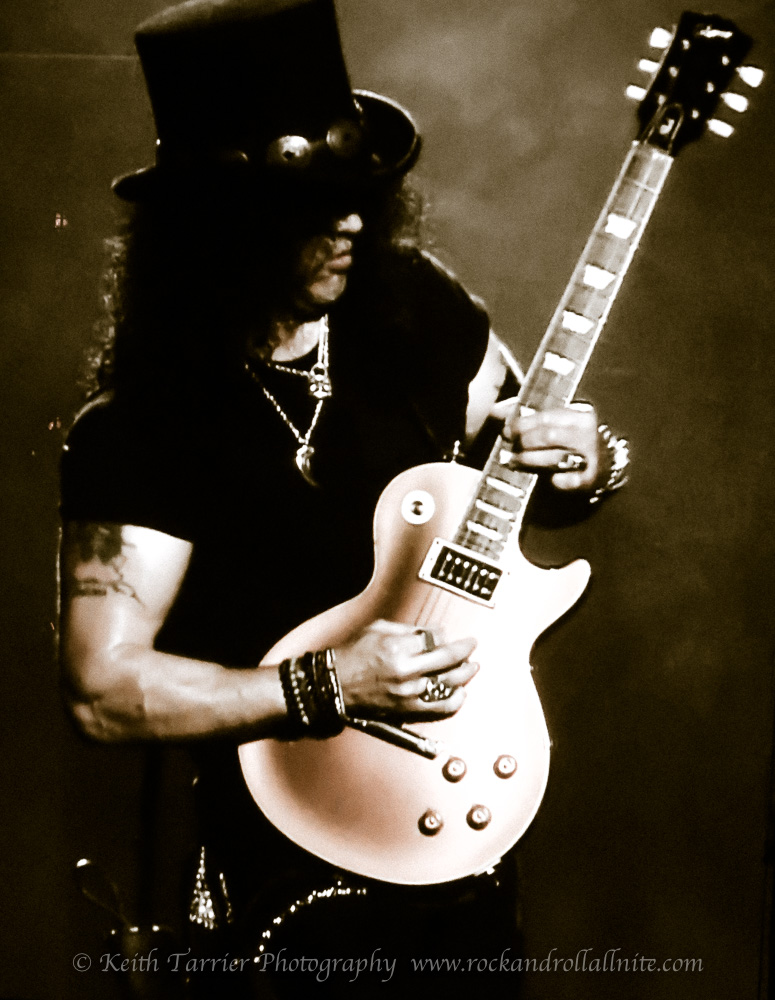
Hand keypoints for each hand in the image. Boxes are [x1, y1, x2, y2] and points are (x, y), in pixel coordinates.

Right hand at [334, 620, 477, 718]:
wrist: (335, 686)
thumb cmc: (353, 656)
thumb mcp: (378, 629)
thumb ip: (410, 631)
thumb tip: (437, 634)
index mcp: (398, 648)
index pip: (436, 641)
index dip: (449, 638)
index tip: (455, 638)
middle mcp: (405, 672)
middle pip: (448, 660)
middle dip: (465, 652)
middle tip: (471, 647)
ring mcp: (408, 694)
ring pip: (448, 684)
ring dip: (465, 674)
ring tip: (472, 667)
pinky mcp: (407, 711)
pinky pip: (440, 709)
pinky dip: (455, 701)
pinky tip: (461, 693)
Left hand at [493, 400, 604, 491]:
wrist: (609, 462)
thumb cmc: (575, 438)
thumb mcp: (559, 422)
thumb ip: (529, 416)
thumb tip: (495, 411)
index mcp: (580, 416)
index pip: (545, 418)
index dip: (522, 424)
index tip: (507, 431)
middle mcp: (588, 434)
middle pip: (548, 436)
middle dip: (524, 443)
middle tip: (511, 448)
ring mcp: (591, 457)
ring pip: (554, 458)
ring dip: (529, 461)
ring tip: (515, 462)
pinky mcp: (590, 479)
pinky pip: (567, 481)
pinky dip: (555, 480)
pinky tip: (548, 478)